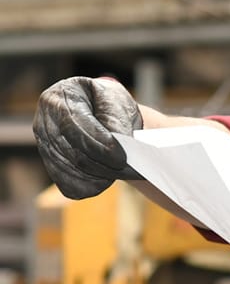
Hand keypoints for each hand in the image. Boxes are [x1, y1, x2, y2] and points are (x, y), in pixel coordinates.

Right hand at [33, 77, 142, 198]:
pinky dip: (90, 185)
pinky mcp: (51, 166)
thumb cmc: (109, 103)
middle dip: (104, 164)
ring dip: (100, 176)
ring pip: (72, 171)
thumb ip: (115, 121)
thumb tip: (117, 146)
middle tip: (130, 170)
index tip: (122, 157)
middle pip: (73, 152)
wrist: (101, 111)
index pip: (75, 126)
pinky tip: (108, 179)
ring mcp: (44, 146)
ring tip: (125, 173)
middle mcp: (44, 122)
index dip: (99, 144)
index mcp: (60, 98)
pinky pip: (68, 184)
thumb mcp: (116, 101)